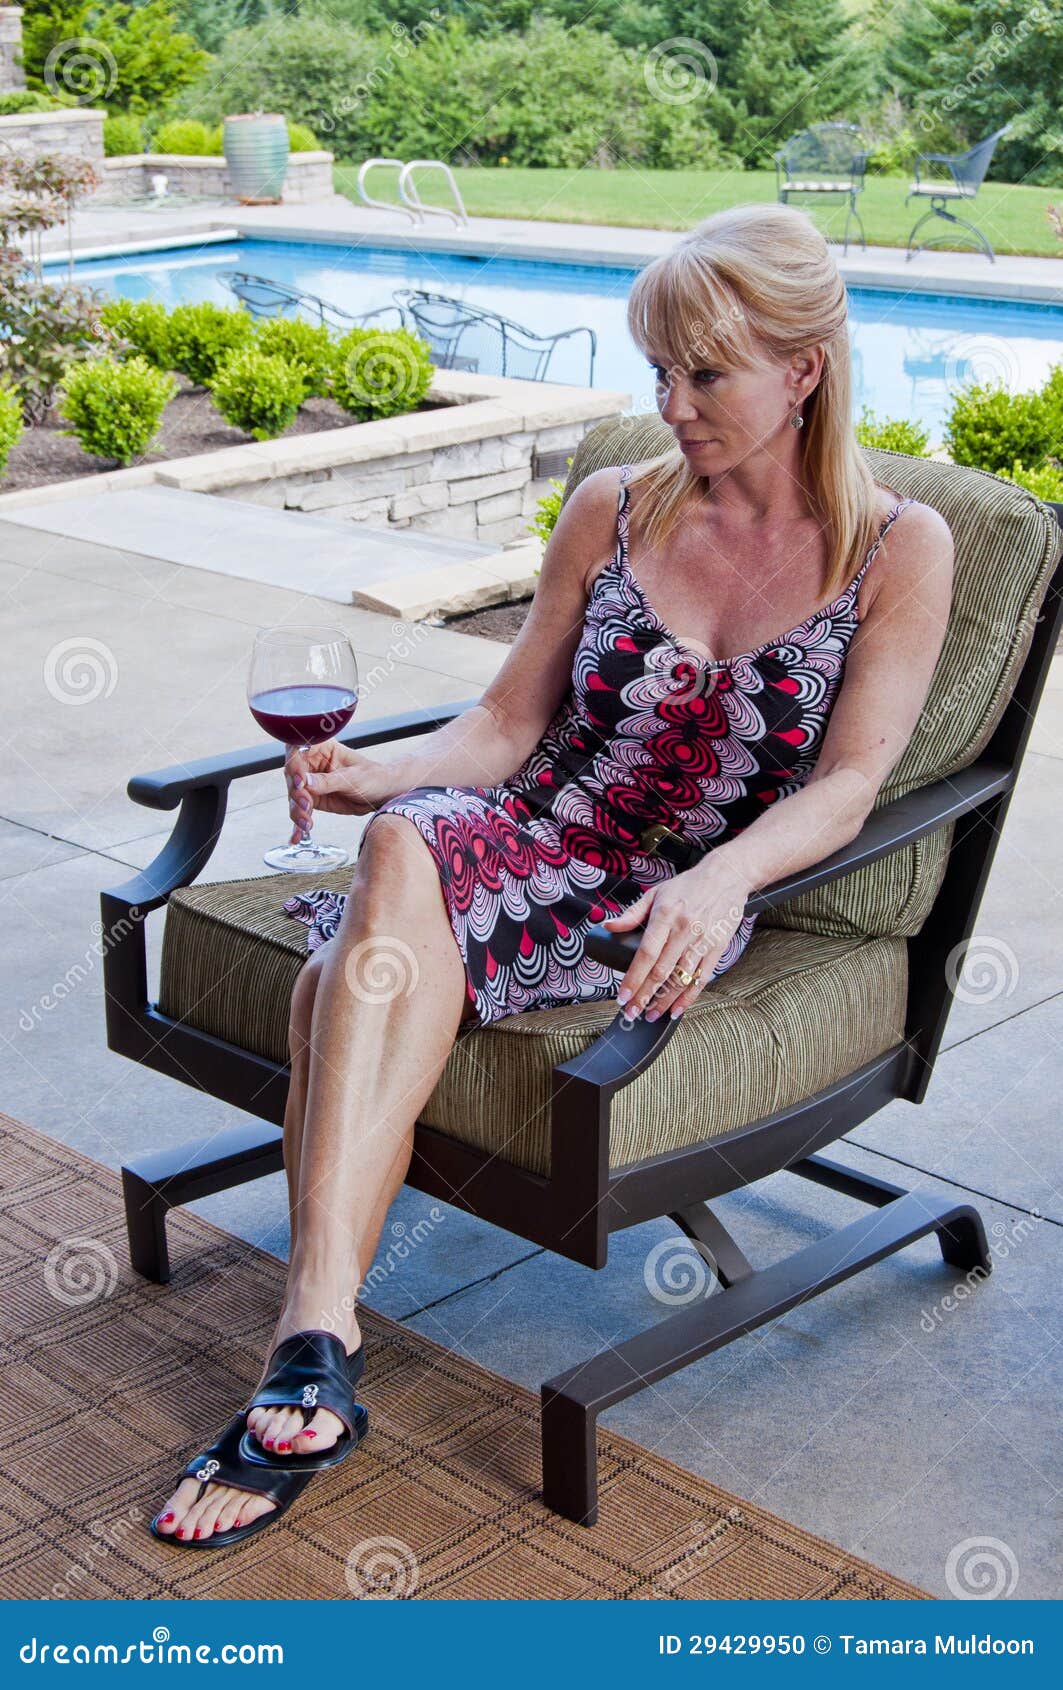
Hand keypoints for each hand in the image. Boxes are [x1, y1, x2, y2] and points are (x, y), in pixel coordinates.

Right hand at [285, 740, 383, 843]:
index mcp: (322, 748)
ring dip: (297, 811)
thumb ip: (328, 781)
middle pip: (292, 776)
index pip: (299, 751)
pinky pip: (301, 811)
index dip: (294, 765)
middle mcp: (312, 764)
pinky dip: (299, 824)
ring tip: (306, 824)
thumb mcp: (353, 778)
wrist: (383, 794)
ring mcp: (310, 782)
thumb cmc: (372, 777)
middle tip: (306, 806)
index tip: (299, 782)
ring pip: (294, 796)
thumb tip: (305, 782)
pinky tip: (297, 836)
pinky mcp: (313, 799)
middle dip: (296, 793)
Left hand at [601, 853, 751, 1021]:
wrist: (727, 877)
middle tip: (632, 1013)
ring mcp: (702, 941)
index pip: (646, 954)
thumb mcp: (656, 893)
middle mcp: (683, 930)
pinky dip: (688, 997)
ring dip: (664, 1001)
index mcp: (665, 916)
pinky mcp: (716, 948)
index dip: (633, 978)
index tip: (623, 996)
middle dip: (644, 996)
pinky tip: (676, 1009)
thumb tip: (610, 925)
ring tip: (650, 1015)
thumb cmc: (689, 886)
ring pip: (681, 979)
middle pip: (661, 971)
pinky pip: (701, 978)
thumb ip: (632, 913)